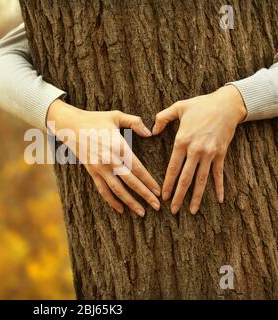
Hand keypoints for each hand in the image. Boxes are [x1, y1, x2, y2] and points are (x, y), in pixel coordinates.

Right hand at [47, 99, 160, 216]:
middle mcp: (110, 159)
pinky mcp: (91, 172)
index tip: (158, 191)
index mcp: (118, 146)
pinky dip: (111, 201)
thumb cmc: (95, 119)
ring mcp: (99, 168)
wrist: (70, 125)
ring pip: (117, 190)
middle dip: (145, 195)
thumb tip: (150, 132)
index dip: (149, 181)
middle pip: (131, 182)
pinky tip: (120, 209)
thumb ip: (135, 122)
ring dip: (130, 202)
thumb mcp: (116, 115)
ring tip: (141, 213)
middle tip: (157, 207)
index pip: (137, 168)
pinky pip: (102, 190)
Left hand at [152, 85, 246, 214]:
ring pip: (201, 180)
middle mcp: (195, 150)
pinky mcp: (221, 154)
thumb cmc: (201, 105)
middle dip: (179, 196)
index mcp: (182, 141)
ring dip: (196, 197)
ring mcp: (209, 154)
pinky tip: (218, 199)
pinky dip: (218, 187)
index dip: (168, 184)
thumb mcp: (178, 107)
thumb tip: (151, 130)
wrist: (227, 104)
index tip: (163, 196)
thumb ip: (162, 118)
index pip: (173, 168)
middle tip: (173, 211)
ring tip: (192, 211)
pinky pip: (219, 174)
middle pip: (185, 178)